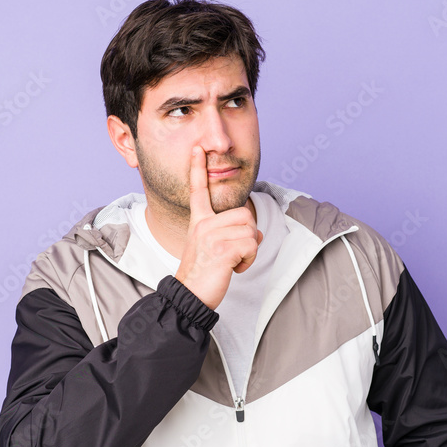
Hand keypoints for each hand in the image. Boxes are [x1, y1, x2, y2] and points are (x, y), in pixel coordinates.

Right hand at [174, 145, 262, 309]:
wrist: (189, 296)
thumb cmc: (202, 274)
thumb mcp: (212, 247)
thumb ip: (230, 233)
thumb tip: (257, 231)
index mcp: (198, 221)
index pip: (198, 190)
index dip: (198, 169)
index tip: (198, 149)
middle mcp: (203, 224)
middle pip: (245, 213)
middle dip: (248, 235)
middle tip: (233, 253)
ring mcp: (211, 236)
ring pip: (251, 230)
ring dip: (249, 250)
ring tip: (232, 262)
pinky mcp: (222, 250)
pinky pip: (252, 245)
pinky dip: (249, 260)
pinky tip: (234, 269)